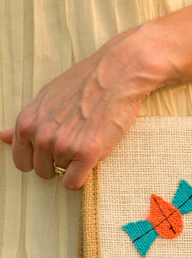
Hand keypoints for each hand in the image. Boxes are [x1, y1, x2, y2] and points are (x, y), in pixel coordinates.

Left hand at [0, 27, 166, 189]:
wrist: (116, 75)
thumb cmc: (83, 82)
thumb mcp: (46, 98)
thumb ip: (27, 122)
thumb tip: (3, 136)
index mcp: (27, 123)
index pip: (21, 161)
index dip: (38, 158)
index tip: (52, 150)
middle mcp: (41, 136)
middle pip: (41, 171)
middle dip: (56, 164)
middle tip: (74, 145)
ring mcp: (63, 146)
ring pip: (61, 175)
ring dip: (74, 164)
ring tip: (86, 141)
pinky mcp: (86, 153)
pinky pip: (74, 182)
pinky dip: (80, 177)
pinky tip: (89, 160)